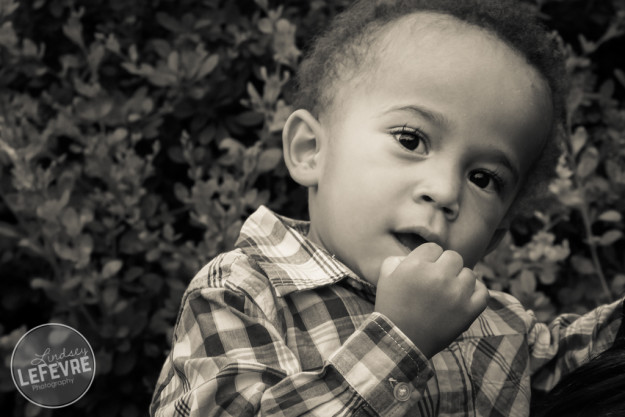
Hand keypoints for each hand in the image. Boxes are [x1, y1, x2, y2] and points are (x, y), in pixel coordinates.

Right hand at [374, 243, 488, 357]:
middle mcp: (438, 276)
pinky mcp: (469, 310)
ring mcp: (456, 293)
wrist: (400, 340)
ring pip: (469, 273)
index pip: (434, 248)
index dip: (429, 258)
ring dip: (460, 280)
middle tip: (437, 282)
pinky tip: (465, 296)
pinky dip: (476, 292)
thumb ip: (398, 258)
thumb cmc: (391, 307)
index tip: (424, 271)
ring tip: (448, 293)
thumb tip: (414, 255)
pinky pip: (483, 292)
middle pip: (453, 257)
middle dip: (446, 267)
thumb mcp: (385, 277)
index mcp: (416, 265)